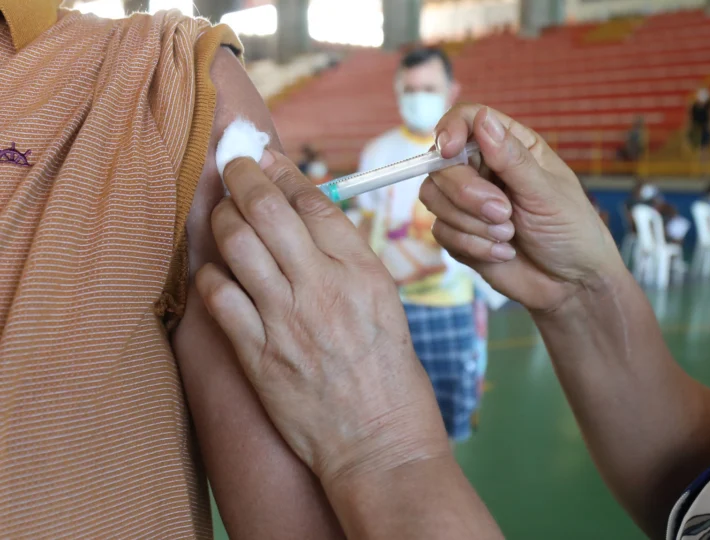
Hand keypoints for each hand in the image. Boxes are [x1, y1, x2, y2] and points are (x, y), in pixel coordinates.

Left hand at [196, 152, 448, 484]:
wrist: (378, 444)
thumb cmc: (391, 378)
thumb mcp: (386, 306)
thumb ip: (349, 262)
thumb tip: (310, 223)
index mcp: (364, 273)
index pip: (316, 202)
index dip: (285, 172)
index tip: (269, 158)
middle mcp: (323, 288)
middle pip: (268, 209)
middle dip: (242, 174)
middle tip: (232, 163)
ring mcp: (286, 321)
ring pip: (237, 244)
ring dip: (223, 217)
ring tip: (222, 210)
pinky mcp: (258, 355)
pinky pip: (219, 297)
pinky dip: (211, 274)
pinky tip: (216, 271)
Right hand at [420, 105, 621, 311]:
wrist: (571, 284)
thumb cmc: (571, 231)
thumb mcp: (546, 193)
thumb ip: (511, 158)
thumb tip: (482, 119)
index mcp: (510, 146)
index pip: (466, 120)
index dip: (450, 130)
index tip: (448, 150)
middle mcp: (484, 169)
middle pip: (442, 163)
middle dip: (467, 193)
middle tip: (504, 213)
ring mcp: (468, 202)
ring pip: (433, 197)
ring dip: (470, 222)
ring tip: (509, 236)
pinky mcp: (460, 233)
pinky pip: (441, 231)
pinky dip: (472, 245)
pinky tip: (504, 253)